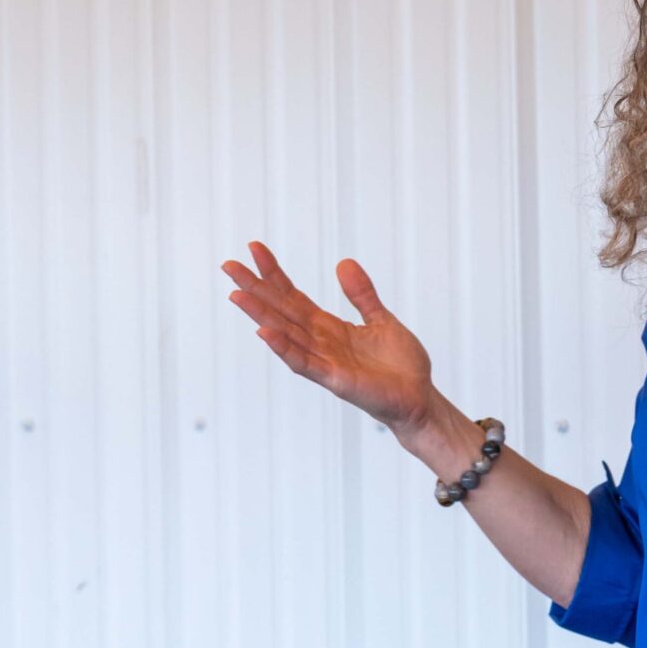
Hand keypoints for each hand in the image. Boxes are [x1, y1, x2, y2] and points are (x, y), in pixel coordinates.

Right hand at [221, 243, 436, 436]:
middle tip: (228, 266)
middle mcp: (319, 343)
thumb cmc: (400, 366)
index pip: (293, 297)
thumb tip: (343, 262)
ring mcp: (324, 361)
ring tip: (237, 295)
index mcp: (328, 327)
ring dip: (261, 316)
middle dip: (255, 289)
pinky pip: (304, 362)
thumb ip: (361, 295)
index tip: (255, 249)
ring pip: (285, 334)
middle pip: (280, 312)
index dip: (274, 274)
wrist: (419, 398)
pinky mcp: (335, 379)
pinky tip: (265, 332)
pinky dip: (284, 348)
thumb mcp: (381, 319)